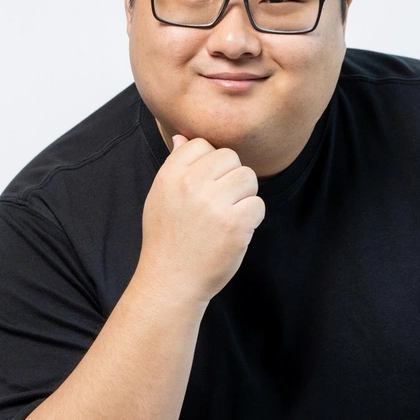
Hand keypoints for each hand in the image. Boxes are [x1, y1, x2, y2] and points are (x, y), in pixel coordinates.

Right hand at [138, 134, 265, 305]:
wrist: (171, 282)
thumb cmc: (167, 240)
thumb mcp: (160, 199)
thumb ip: (174, 167)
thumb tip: (184, 137)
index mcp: (170, 176)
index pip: (201, 144)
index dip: (209, 164)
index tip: (205, 186)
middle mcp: (191, 185)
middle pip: (230, 157)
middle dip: (231, 178)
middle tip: (220, 204)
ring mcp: (214, 204)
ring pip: (248, 178)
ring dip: (244, 197)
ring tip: (228, 217)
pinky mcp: (234, 224)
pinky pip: (258, 204)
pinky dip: (252, 218)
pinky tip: (236, 231)